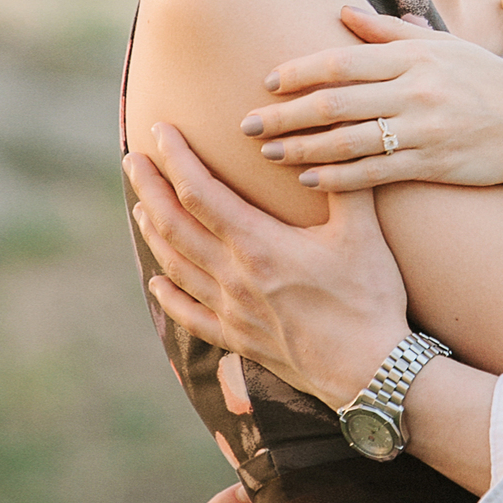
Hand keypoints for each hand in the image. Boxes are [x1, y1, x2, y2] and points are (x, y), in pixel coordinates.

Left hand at [125, 123, 410, 410]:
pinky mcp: (238, 338)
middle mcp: (233, 275)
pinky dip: (168, 296)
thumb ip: (344, 182)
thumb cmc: (369, 299)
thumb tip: (331, 136)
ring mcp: (231, 310)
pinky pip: (190, 315)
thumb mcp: (363, 233)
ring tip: (139, 206)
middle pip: (174, 224)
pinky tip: (156, 282)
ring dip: (152, 232)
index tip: (160, 129)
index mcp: (257, 244)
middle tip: (131, 160)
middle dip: (149, 188)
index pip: (200, 191)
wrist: (370, 372)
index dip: (175, 157)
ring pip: (176, 265)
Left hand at [242, 7, 502, 192]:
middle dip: (284, 115)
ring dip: (301, 149)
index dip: (299, 72)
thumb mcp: (441, 46)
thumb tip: (340, 14)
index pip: (342, 61)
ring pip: (347, 141)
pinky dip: (337, 177)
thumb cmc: (484, 82)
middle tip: (245, 125)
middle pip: (334, 103)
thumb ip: (388, 32)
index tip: (265, 82)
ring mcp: (423, 128)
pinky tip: (308, 181)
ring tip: (268, 155)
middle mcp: (414, 89)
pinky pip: (374, 173)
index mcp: (413, 55)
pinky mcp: (433, 163)